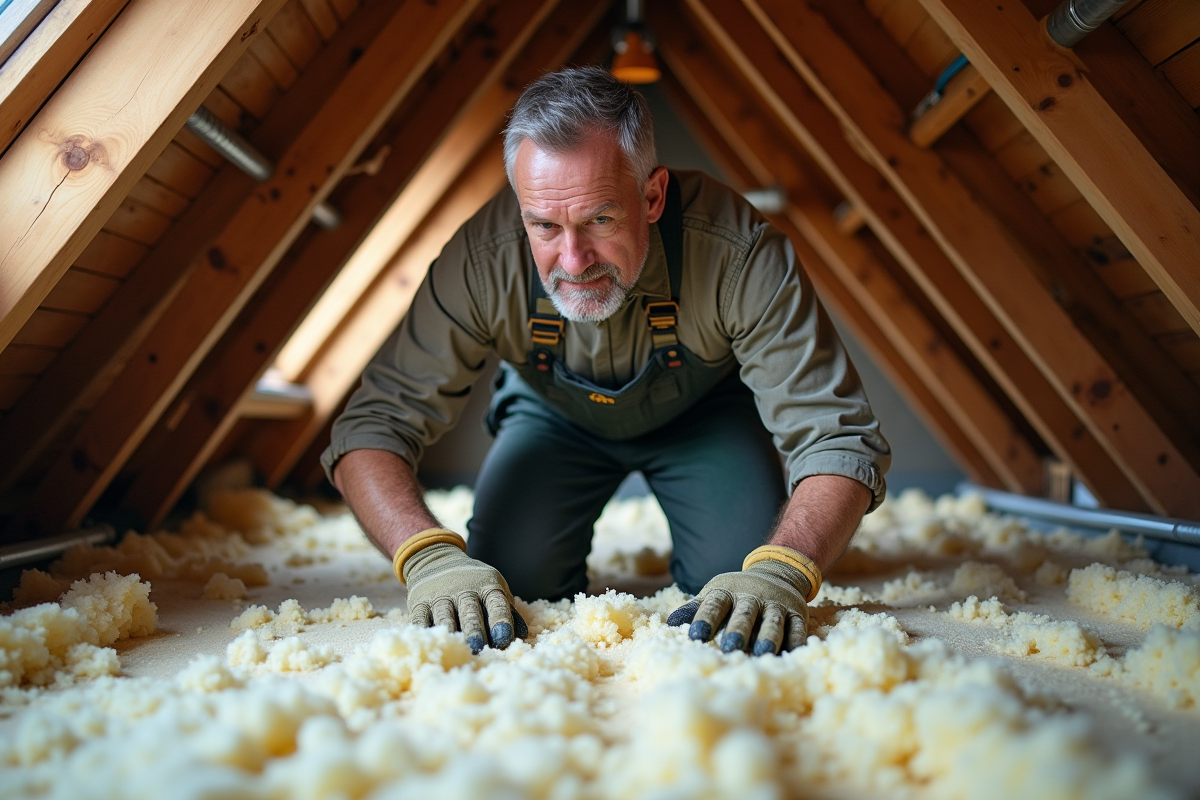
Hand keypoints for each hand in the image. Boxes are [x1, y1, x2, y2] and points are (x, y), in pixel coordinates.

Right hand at [396, 530, 526, 653]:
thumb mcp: (494, 588)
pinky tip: (428, 643)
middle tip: (478, 648)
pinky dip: (424, 631)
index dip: (500, 620)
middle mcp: (463, 588)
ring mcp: (439, 595)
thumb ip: (507, 611)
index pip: (496, 603)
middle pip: (470, 611)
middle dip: (474, 630)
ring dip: (450, 632)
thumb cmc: (474, 583)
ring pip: (444, 615)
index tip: (504, 638)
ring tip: (454, 649)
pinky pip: (420, 619)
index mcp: (487, 585)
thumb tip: (523, 635)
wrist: (436, 560)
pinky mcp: (419, 602)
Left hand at [666, 546, 818, 655]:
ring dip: (768, 636)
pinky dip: (796, 640)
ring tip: (761, 653)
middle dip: (738, 629)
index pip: (715, 603)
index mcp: (728, 591)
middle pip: (745, 612)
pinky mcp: (797, 612)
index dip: (705, 618)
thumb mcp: (715, 595)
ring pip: (773, 620)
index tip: (695, 636)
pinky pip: (798, 627)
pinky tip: (792, 653)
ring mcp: (777, 603)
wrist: (776, 572)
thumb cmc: (736, 594)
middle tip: (729, 648)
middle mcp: (753, 596)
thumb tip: (670, 624)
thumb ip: (695, 609)